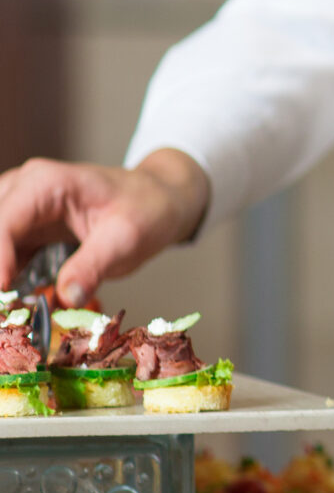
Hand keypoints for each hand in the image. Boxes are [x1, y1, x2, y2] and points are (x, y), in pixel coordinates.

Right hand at [0, 149, 210, 304]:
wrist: (159, 199)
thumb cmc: (147, 210)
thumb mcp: (127, 239)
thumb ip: (94, 266)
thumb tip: (67, 298)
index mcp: (45, 183)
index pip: (4, 223)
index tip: (5, 292)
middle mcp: (23, 188)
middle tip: (8, 308)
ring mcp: (18, 206)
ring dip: (1, 272)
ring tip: (12, 305)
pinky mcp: (21, 227)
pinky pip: (0, 252)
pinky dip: (3, 275)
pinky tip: (13, 300)